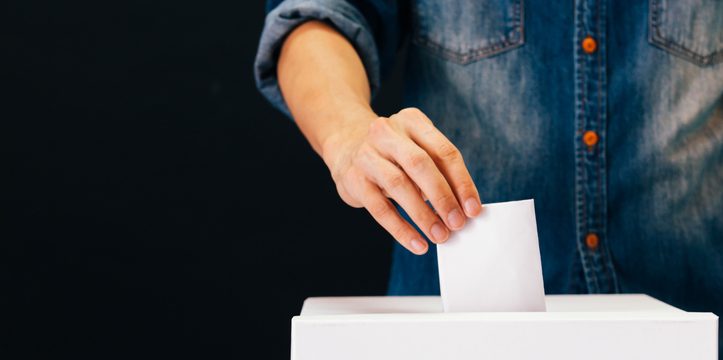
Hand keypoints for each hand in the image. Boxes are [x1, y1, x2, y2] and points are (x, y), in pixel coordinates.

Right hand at [321, 107, 482, 254]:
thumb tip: (462, 208)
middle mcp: (387, 132)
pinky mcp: (352, 178)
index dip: (462, 182)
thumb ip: (438, 171)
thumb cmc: (392, 152)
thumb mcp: (415, 148)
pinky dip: (401, 229)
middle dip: (443, 197)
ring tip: (439, 235)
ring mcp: (366, 154)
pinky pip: (379, 208)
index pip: (444, 151)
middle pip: (421, 164)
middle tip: (458, 223)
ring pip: (399, 185)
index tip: (473, 208)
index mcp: (411, 121)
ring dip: (423, 215)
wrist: (345, 145)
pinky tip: (417, 243)